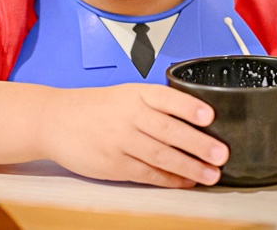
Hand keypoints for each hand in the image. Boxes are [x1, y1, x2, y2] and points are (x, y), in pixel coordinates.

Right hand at [41, 84, 228, 187]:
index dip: (188, 107)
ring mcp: (121, 142)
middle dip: (198, 144)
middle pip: (168, 131)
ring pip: (161, 156)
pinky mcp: (114, 165)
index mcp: (134, 94)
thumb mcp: (125, 94)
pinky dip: (169, 179)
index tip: (209, 115)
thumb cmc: (95, 107)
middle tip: (221, 153)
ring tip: (211, 174)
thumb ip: (156, 104)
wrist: (56, 120)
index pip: (166, 99)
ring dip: (190, 167)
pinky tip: (186, 181)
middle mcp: (128, 116)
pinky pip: (147, 174)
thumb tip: (196, 118)